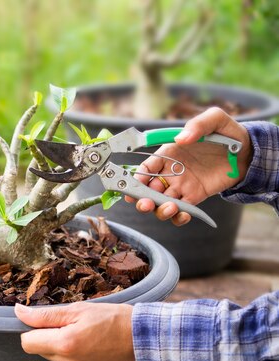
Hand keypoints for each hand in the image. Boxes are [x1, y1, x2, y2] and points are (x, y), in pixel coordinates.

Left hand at [14, 302, 134, 360]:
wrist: (140, 336)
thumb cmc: (110, 318)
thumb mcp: (76, 309)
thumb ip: (44, 314)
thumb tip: (18, 312)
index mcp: (64, 344)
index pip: (27, 343)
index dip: (31, 330)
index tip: (44, 321)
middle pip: (40, 349)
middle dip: (48, 336)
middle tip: (70, 323)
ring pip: (55, 356)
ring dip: (61, 344)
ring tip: (83, 332)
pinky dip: (73, 353)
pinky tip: (90, 343)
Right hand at [124, 107, 251, 225]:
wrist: (247, 151)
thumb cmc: (227, 132)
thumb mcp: (214, 120)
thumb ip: (197, 125)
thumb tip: (181, 138)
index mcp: (168, 154)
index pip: (146, 168)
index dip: (137, 177)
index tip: (135, 184)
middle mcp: (170, 172)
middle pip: (147, 190)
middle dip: (142, 199)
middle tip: (146, 203)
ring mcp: (181, 186)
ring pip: (161, 203)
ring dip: (159, 210)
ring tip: (170, 208)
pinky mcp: (195, 197)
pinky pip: (181, 211)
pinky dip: (178, 217)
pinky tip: (183, 215)